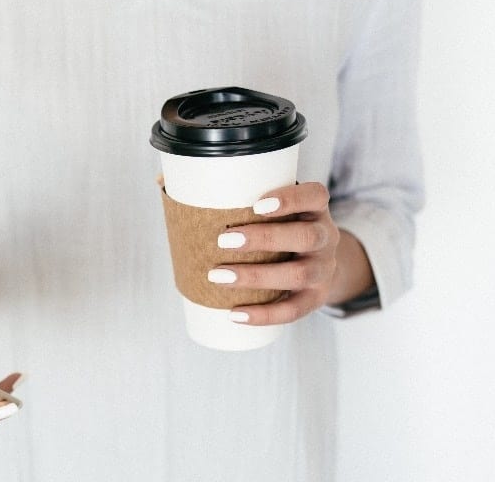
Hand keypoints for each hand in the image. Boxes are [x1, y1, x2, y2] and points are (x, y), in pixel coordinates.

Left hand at [211, 182, 341, 325]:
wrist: (318, 262)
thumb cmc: (281, 227)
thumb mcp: (276, 209)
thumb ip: (236, 196)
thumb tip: (168, 181)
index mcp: (316, 209)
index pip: (315, 195)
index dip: (290, 199)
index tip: (256, 204)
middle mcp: (326, 237)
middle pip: (306, 237)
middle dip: (264, 238)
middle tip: (224, 240)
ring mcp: (324, 270)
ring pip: (299, 274)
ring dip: (256, 276)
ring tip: (218, 276)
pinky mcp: (316, 298)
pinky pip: (293, 310)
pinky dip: (264, 314)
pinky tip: (234, 313)